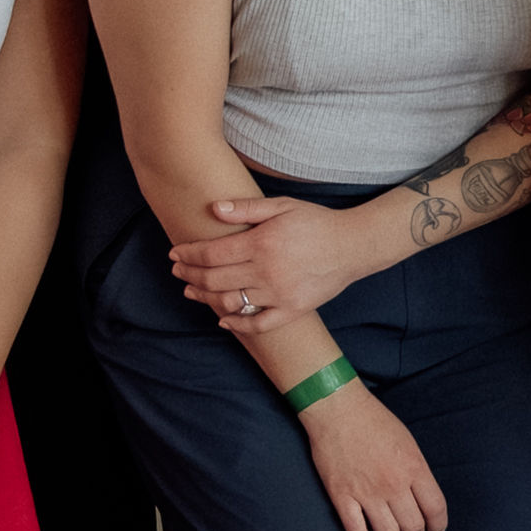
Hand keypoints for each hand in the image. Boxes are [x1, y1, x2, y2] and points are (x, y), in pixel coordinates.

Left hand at [177, 197, 376, 332]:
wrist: (354, 246)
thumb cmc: (317, 222)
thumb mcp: (283, 206)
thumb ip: (246, 208)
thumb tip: (213, 208)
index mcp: (261, 243)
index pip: (211, 253)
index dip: (188, 254)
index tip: (176, 254)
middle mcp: (266, 271)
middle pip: (213, 278)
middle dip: (189, 275)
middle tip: (178, 271)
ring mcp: (279, 294)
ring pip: (229, 302)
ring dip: (205, 298)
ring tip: (193, 291)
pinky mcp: (292, 310)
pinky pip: (258, 323)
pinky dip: (237, 324)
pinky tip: (223, 320)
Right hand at [301, 381, 450, 530]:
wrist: (339, 411)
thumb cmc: (376, 423)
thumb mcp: (409, 443)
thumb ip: (417, 472)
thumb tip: (423, 497)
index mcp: (414, 469)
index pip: (435, 509)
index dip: (439, 526)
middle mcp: (393, 485)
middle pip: (413, 526)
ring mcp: (366, 493)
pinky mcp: (342, 497)